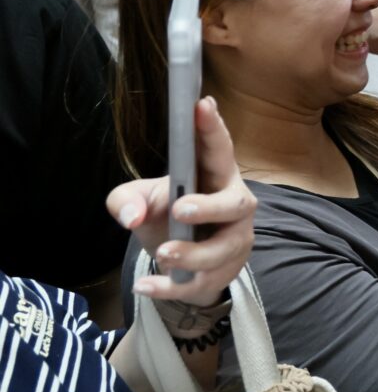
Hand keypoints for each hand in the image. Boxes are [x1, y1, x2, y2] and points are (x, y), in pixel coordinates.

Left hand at [108, 97, 256, 305]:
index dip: (212, 128)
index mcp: (216, 176)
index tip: (201, 105)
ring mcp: (233, 241)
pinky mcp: (223, 272)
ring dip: (193, 253)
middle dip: (211, 207)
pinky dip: (173, 286)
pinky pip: (203, 281)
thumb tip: (133, 216)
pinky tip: (147, 286)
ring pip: (223, 249)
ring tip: (162, 254)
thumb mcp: (139, 200)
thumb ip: (126, 200)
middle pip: (237, 204)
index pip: (218, 149)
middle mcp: (234, 206)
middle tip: (181, 209)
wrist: (181, 262)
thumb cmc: (166, 216)